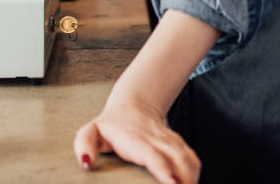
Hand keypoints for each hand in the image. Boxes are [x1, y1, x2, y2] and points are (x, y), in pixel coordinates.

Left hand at [73, 96, 199, 183]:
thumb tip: (86, 162)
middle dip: (183, 180)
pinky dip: (194, 173)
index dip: (163, 168)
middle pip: (176, 159)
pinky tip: (191, 183)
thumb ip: (84, 144)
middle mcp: (156, 139)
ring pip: (187, 159)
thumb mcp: (91, 132)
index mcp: (135, 139)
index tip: (172, 182)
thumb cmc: (111, 124)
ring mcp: (169, 141)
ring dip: (191, 179)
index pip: (151, 154)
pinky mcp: (178, 144)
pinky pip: (192, 159)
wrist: (134, 103)